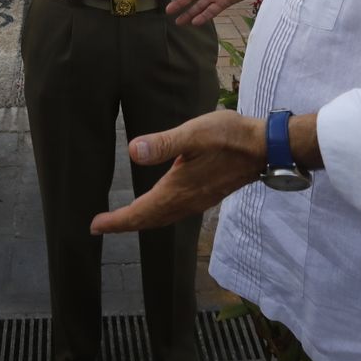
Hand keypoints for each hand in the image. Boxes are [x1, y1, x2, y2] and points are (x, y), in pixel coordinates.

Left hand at [90, 110, 263, 234]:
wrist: (265, 148)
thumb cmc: (230, 137)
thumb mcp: (194, 134)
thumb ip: (164, 143)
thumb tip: (133, 151)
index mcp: (178, 189)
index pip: (141, 212)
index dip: (117, 221)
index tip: (95, 226)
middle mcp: (186, 201)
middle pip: (150, 220)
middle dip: (125, 224)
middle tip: (102, 226)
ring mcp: (198, 200)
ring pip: (163, 218)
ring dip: (142, 220)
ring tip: (124, 219)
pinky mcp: (207, 195)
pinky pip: (175, 212)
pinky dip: (158, 214)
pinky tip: (158, 205)